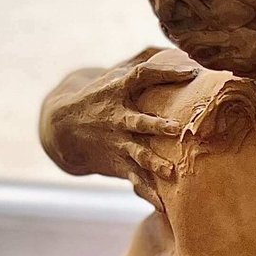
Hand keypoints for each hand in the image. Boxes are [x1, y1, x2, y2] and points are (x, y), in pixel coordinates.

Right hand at [40, 49, 197, 203]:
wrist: (64, 128)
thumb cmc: (100, 96)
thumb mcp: (116, 74)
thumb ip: (146, 61)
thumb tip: (181, 48)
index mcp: (118, 90)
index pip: (143, 76)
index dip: (166, 73)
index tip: (191, 73)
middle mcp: (118, 117)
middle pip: (139, 121)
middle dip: (156, 125)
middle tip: (176, 128)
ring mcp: (118, 142)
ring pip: (138, 153)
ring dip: (154, 163)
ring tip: (171, 172)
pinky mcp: (118, 163)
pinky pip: (135, 179)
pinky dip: (149, 194)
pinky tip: (165, 206)